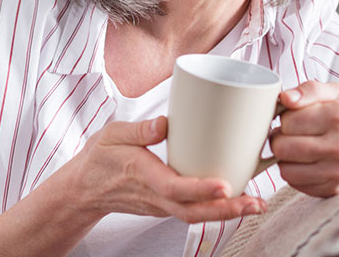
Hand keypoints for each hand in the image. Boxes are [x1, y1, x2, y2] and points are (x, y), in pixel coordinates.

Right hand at [67, 116, 266, 223]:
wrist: (84, 188)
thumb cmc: (100, 158)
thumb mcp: (112, 134)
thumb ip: (139, 129)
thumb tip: (166, 123)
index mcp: (141, 174)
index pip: (173, 188)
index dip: (199, 189)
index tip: (224, 186)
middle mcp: (154, 196)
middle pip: (192, 211)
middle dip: (226, 210)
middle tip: (254, 203)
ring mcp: (160, 205)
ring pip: (195, 215)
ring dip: (226, 213)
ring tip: (255, 205)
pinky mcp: (166, 205)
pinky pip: (192, 212)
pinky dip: (216, 210)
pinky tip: (237, 200)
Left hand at [270, 81, 338, 196]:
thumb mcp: (336, 93)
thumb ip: (309, 89)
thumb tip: (285, 98)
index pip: (288, 121)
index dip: (285, 118)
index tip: (293, 118)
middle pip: (282, 147)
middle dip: (280, 138)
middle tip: (290, 134)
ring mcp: (338, 171)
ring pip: (285, 168)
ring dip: (285, 158)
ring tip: (297, 148)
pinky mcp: (333, 189)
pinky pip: (295, 183)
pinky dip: (294, 172)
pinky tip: (306, 162)